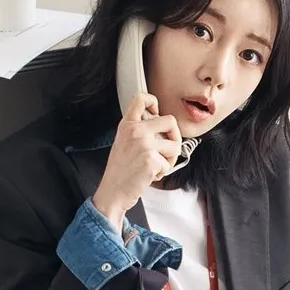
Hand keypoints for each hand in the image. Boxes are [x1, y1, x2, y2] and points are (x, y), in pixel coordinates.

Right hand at [92, 93, 180, 230]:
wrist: (113, 191)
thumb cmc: (120, 170)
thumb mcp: (124, 142)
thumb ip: (139, 130)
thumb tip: (163, 126)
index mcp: (127, 124)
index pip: (141, 99)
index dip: (153, 101)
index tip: (156, 112)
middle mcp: (136, 131)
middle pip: (170, 121)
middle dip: (174, 137)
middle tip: (166, 149)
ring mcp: (144, 144)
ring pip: (175, 145)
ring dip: (170, 159)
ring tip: (156, 165)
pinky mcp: (151, 159)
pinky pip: (169, 163)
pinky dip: (162, 172)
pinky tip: (149, 175)